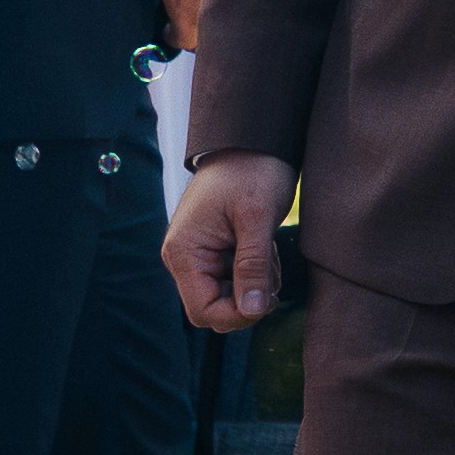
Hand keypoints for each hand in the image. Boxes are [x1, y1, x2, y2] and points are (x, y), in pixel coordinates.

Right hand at [168, 147, 292, 326]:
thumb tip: (252, 310)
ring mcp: (200, 256)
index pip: (203, 311)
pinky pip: (236, 279)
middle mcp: (185, 258)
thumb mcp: (257, 218)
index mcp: (184, 252)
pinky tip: (264, 246)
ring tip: (267, 248)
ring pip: (230, 296)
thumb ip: (253, 266)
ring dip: (256, 283)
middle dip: (248, 298)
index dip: (237, 314)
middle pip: (215, 309)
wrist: (253, 141)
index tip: (267, 295)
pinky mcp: (215, 251)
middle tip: (270, 267)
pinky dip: (256, 271)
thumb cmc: (251, 171)